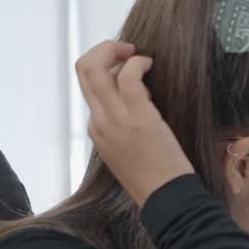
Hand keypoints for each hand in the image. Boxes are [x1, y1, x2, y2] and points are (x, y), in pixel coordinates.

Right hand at [74, 40, 194, 206]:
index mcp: (96, 130)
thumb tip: (137, 99)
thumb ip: (123, 128)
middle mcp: (98, 122)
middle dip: (102, 50)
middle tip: (127, 50)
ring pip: (95, 67)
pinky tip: (150, 65)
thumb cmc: (155, 178)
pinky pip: (128, 76)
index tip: (128, 70)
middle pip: (82, 70)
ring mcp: (115, 119)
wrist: (166, 198)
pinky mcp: (138, 116)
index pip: (89, 87)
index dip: (108, 71)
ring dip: (115, 50)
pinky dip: (137, 62)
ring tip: (139, 56)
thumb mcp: (128, 153)